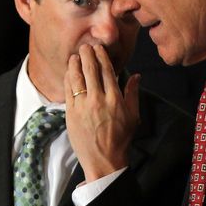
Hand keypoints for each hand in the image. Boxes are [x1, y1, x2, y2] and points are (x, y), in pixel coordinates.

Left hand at [64, 44, 139, 181]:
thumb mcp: (133, 116)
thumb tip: (136, 75)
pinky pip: (68, 90)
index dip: (101, 56)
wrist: (103, 159)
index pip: (107, 71)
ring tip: (75, 55)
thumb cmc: (120, 138)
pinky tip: (69, 72)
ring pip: (76, 78)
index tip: (98, 47)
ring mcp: (82, 106)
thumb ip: (133, 93)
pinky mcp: (71, 113)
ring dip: (75, 64)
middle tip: (85, 46)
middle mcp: (98, 99)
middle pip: (90, 70)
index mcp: (114, 99)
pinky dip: (68, 78)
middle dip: (87, 54)